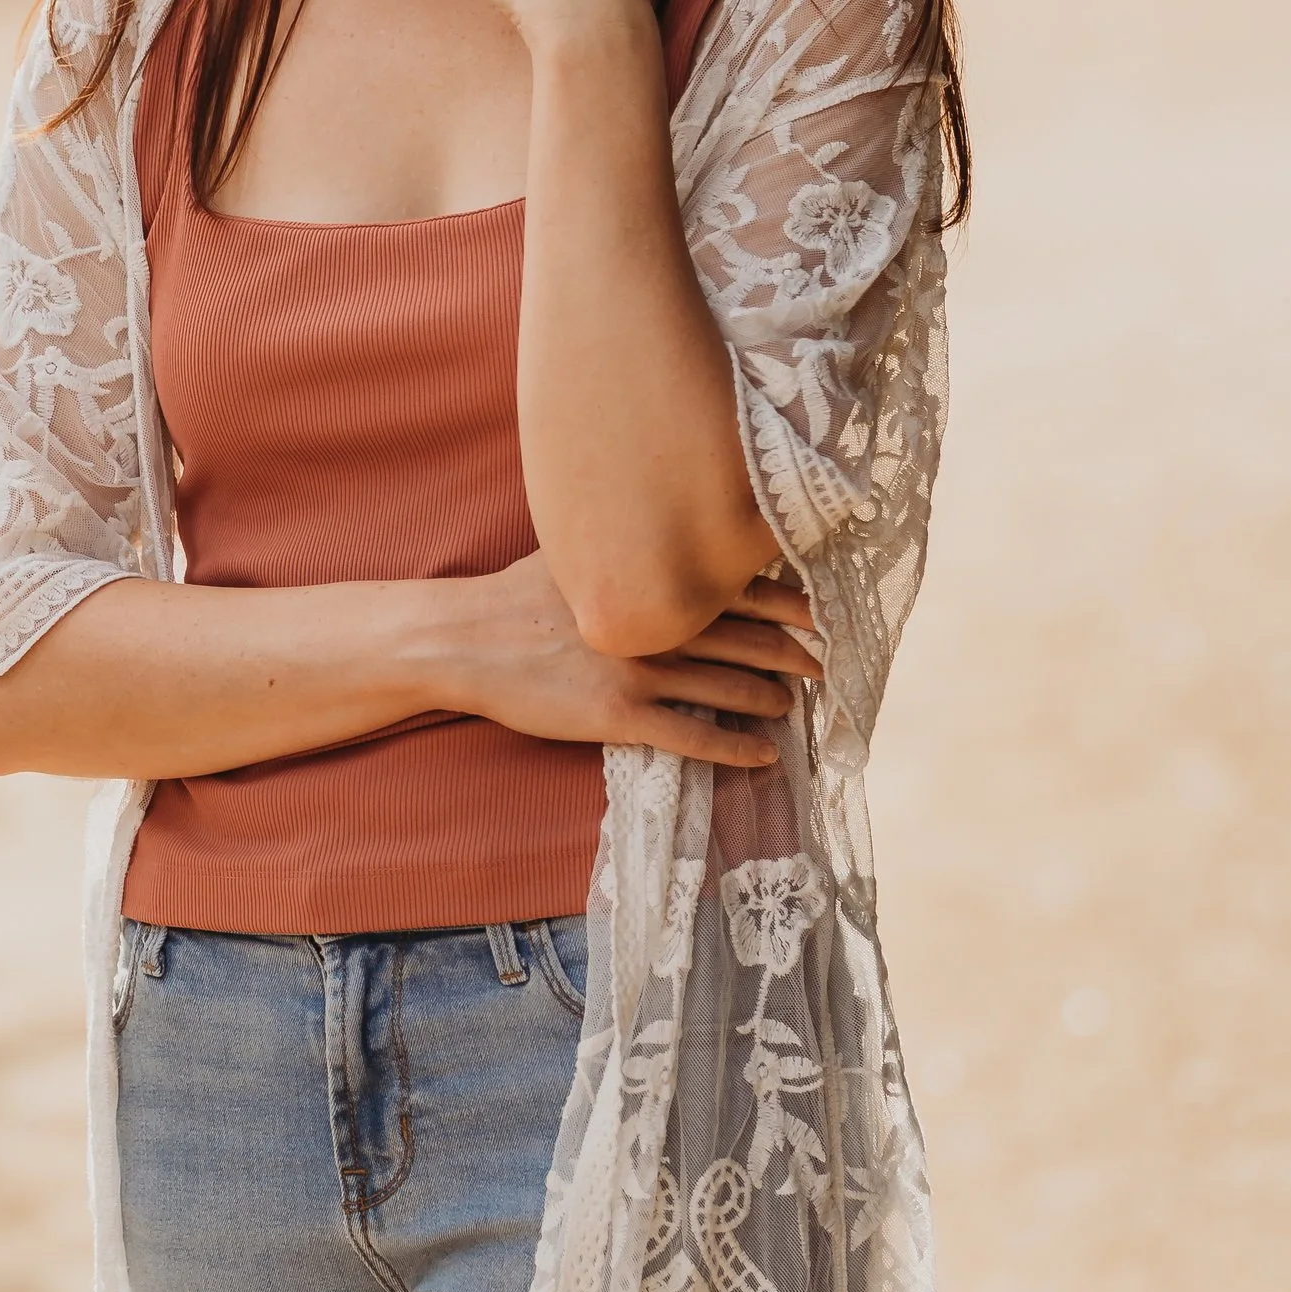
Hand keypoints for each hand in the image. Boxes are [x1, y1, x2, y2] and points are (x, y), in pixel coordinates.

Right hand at [439, 559, 816, 768]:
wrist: (464, 639)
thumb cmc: (513, 596)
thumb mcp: (572, 553)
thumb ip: (621, 552)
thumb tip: (652, 535)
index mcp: (647, 580)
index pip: (738, 588)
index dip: (786, 603)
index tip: (819, 613)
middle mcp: (655, 623)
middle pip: (747, 638)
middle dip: (792, 653)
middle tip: (825, 664)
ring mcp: (640, 670)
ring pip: (729, 687)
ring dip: (770, 699)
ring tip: (794, 706)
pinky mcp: (619, 715)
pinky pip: (693, 735)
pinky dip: (736, 747)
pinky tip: (764, 756)